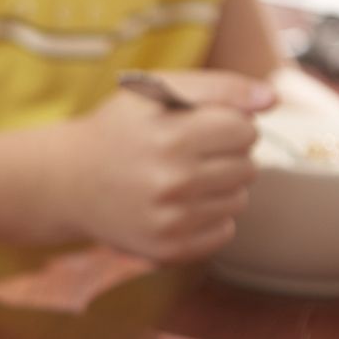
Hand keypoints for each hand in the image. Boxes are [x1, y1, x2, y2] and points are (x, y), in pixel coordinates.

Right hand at [52, 70, 272, 263]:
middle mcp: (171, 182)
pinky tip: (179, 206)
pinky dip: (209, 218)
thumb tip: (270, 100)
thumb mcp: (157, 91)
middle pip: (248, 166)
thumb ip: (219, 87)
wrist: (68, 182)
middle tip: (187, 154)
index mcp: (170, 136)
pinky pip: (225, 231)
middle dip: (225, 156)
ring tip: (181, 179)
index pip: (245, 130)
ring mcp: (169, 221)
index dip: (227, 124)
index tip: (199, 127)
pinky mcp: (168, 250)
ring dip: (220, 187)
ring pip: (240, 200)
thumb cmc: (120, 129)